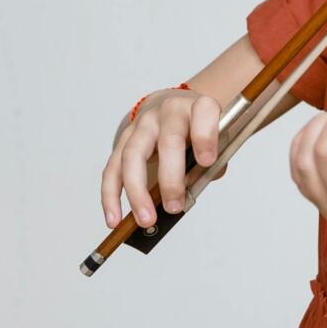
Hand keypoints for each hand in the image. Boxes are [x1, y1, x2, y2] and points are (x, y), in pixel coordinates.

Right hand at [102, 87, 221, 228]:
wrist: (175, 108)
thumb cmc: (198, 129)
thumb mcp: (215, 141)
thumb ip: (207, 167)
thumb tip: (186, 195)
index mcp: (196, 108)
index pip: (203, 113)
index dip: (205, 136)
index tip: (207, 162)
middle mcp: (168, 112)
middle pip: (167, 141)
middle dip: (170, 178)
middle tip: (174, 207)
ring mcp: (142, 125)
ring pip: (132, 156)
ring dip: (137, 191)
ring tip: (145, 219)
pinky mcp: (123, 140)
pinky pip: (112, 169)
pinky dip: (111, 196)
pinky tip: (114, 218)